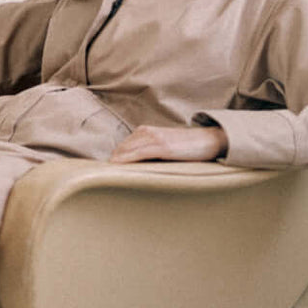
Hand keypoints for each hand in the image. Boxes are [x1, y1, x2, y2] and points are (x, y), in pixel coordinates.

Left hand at [109, 124, 227, 163]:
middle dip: (112, 161)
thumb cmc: (188, 147)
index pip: (124, 146)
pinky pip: (139, 153)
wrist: (209, 140)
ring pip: (127, 150)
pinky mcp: (162, 146)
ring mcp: (155, 138)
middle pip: (122, 148)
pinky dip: (126, 159)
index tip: (102, 170)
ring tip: (104, 174)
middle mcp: (148, 132)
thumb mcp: (166, 147)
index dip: (114, 158)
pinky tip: (117, 166)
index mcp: (147, 131)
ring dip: (116, 161)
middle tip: (99, 176)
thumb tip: (138, 168)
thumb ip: (151, 152)